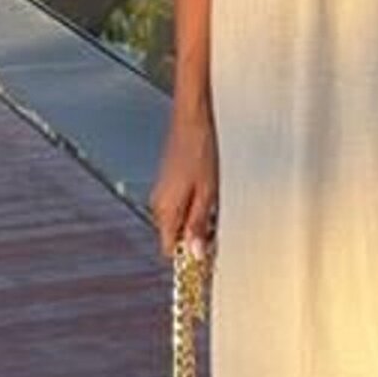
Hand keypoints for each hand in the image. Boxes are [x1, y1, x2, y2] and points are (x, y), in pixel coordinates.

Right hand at [149, 105, 217, 261]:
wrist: (193, 119)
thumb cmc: (202, 152)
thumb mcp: (207, 193)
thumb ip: (198, 224)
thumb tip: (194, 254)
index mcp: (166, 210)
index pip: (170, 250)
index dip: (188, 257)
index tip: (208, 257)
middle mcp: (159, 205)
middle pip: (174, 238)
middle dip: (195, 240)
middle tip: (218, 229)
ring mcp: (163, 194)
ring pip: (179, 222)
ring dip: (197, 223)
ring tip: (216, 207)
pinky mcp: (169, 184)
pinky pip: (180, 207)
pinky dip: (195, 209)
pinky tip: (210, 195)